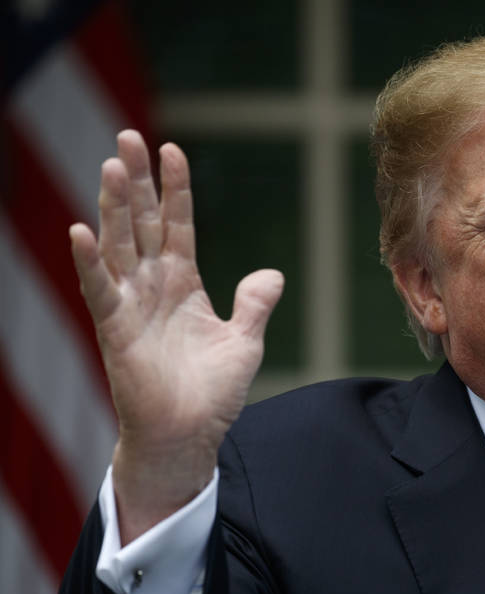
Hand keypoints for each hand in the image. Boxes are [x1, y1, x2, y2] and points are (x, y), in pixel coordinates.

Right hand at [70, 130, 283, 542]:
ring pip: (120, 245)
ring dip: (114, 206)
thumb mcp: (244, 342)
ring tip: (111, 164)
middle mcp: (153, 286)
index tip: (173, 150)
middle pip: (142, 223)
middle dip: (136, 181)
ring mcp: (132, 305)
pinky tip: (81, 230)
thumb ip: (254, 305)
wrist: (189, 435)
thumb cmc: (212, 393)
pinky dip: (90, 262)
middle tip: (127, 136)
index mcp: (184, 284)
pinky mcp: (116, 330)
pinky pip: (99, 290)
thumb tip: (272, 275)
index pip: (178, 225)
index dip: (175, 190)